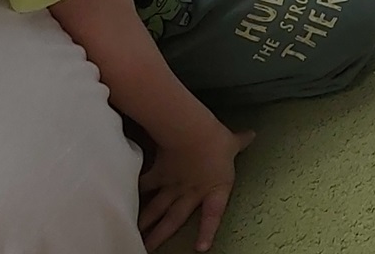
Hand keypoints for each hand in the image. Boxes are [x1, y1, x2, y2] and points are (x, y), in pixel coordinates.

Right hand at [138, 123, 254, 250]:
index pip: (213, 216)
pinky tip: (123, 198)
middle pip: (174, 219)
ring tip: (134, 234)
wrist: (192, 133)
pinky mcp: (159, 173)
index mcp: (214, 189)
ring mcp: (173, 185)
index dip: (207, 232)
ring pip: (157, 209)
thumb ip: (240, 142)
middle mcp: (191, 192)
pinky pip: (145, 186)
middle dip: (160, 236)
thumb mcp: (232, 142)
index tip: (200, 248)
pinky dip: (135, 191)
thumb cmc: (216, 141)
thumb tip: (252, 135)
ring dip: (145, 222)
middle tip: (148, 248)